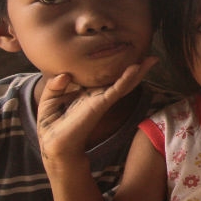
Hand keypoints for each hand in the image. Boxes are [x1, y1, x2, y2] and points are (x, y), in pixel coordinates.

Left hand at [36, 58, 156, 163]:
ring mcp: (102, 100)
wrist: (53, 144)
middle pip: (122, 80)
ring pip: (125, 84)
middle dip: (137, 69)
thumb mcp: (49, 100)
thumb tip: (65, 75)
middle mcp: (99, 96)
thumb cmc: (51, 124)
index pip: (106, 79)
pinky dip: (127, 79)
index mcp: (88, 94)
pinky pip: (117, 90)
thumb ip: (55, 85)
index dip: (116, 68)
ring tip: (151, 60)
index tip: (126, 56)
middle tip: (152, 57)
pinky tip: (136, 69)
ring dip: (139, 72)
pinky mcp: (101, 105)